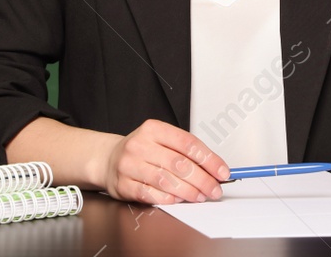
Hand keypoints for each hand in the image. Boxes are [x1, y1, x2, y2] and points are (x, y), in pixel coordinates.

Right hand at [99, 119, 229, 204]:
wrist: (108, 159)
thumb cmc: (141, 150)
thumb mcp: (161, 140)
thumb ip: (185, 151)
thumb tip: (214, 168)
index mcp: (153, 129)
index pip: (188, 143)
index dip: (209, 159)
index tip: (222, 171)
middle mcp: (140, 145)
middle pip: (179, 164)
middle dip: (202, 179)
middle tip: (214, 189)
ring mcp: (130, 165)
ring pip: (166, 180)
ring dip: (188, 192)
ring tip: (200, 196)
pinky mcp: (124, 185)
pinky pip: (150, 194)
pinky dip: (168, 199)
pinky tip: (178, 200)